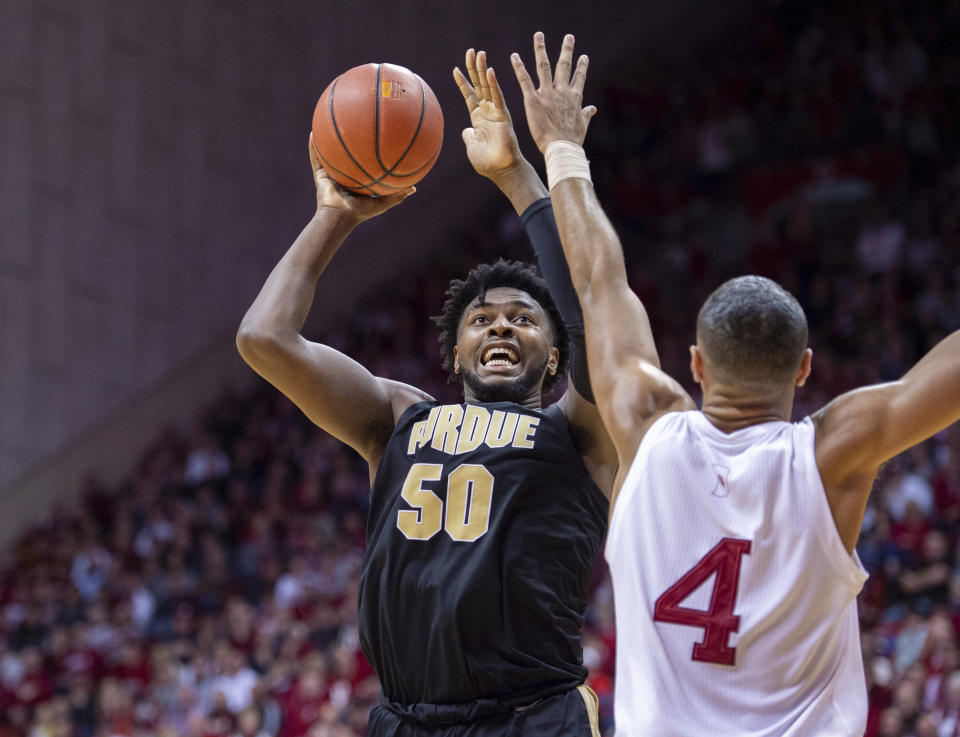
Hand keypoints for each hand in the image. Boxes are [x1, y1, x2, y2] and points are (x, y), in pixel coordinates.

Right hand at [308, 133, 413, 225]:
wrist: (340, 217)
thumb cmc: (360, 212)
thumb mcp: (382, 202)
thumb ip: (397, 195)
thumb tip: (414, 188)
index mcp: (356, 182)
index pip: (361, 165)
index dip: (366, 154)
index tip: (372, 140)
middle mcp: (342, 176)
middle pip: (345, 156)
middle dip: (347, 142)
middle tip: (352, 126)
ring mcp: (330, 175)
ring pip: (328, 154)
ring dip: (327, 140)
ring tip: (328, 123)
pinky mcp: (319, 175)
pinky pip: (315, 157)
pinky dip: (313, 146)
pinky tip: (313, 132)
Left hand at [454, 48, 524, 181]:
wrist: (500, 170)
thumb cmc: (487, 162)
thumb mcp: (472, 145)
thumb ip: (468, 136)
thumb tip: (465, 131)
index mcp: (478, 118)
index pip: (469, 95)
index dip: (462, 82)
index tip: (455, 69)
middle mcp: (487, 111)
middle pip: (479, 85)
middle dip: (474, 68)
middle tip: (471, 51)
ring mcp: (495, 111)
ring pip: (488, 86)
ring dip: (483, 69)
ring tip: (479, 53)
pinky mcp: (503, 115)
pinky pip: (497, 96)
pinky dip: (493, 84)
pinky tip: (489, 71)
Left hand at [511, 32, 596, 152]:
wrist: (561, 147)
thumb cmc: (572, 140)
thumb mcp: (583, 125)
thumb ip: (587, 114)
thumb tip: (593, 108)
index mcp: (574, 98)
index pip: (579, 78)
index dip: (582, 66)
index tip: (584, 56)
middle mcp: (562, 91)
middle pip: (564, 66)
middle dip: (567, 50)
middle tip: (569, 36)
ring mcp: (547, 94)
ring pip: (544, 66)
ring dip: (541, 49)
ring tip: (539, 35)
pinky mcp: (533, 100)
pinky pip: (524, 80)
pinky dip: (519, 67)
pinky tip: (514, 56)